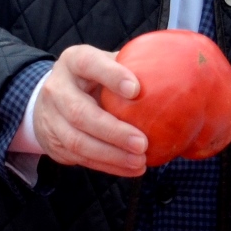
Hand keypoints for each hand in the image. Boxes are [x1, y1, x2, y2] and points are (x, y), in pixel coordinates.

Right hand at [31, 45, 149, 177]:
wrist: (54, 98)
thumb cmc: (94, 78)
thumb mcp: (107, 64)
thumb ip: (133, 66)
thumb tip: (180, 74)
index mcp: (73, 61)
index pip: (89, 64)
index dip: (111, 76)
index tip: (136, 90)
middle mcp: (56, 88)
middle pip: (79, 112)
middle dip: (112, 131)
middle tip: (142, 143)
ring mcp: (50, 117)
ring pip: (77, 141)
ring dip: (110, 155)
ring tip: (139, 161)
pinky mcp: (53, 142)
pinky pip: (80, 158)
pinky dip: (107, 165)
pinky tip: (130, 168)